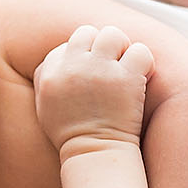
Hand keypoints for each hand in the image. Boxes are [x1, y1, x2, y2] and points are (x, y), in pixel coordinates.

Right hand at [33, 25, 154, 154]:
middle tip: (110, 67)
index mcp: (50, 72)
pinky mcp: (126, 78)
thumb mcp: (44, 104)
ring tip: (125, 69)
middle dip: (100, 47)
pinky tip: (141, 78)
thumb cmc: (71, 135)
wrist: (94, 154)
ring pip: (113, 35)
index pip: (66, 45)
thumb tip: (62, 52)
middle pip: (87, 33)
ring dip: (122, 49)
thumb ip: (47, 76)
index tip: (90, 74)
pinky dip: (143, 62)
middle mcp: (73, 66)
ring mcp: (100, 69)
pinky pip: (139, 50)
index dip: (81, 57)